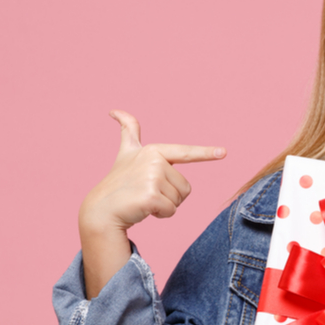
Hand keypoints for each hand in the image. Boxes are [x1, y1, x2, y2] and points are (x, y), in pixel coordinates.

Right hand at [76, 110, 225, 299]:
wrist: (100, 210)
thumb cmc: (118, 182)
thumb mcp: (126, 153)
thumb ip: (128, 132)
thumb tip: (115, 110)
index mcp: (153, 150)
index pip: (185, 152)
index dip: (206, 153)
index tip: (224, 152)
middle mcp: (153, 160)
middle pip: (185, 187)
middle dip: (170, 195)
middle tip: (147, 193)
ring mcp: (152, 177)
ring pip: (179, 200)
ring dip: (165, 205)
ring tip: (143, 199)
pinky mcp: (151, 196)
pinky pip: (171, 211)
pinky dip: (161, 215)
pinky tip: (143, 209)